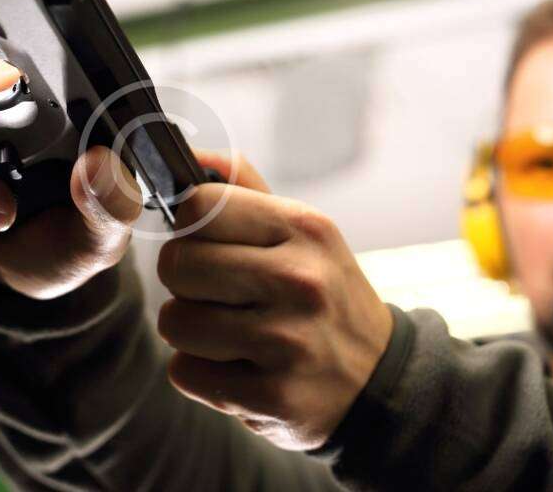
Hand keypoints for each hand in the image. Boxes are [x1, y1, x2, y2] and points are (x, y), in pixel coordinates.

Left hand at [156, 150, 391, 449]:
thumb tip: (189, 155)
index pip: (197, 206)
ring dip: (190, 331)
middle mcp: (299, 280)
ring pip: (174, 322)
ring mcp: (287, 342)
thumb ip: (242, 188)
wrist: (379, 380)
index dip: (187, 227)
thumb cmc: (322, 292)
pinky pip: (184, 372)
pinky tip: (239, 368)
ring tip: (231, 333)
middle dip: (185, 281)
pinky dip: (201, 373)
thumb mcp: (301, 231)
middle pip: (176, 264)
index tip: (205, 242)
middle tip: (218, 293)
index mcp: (304, 228)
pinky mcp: (273, 397)